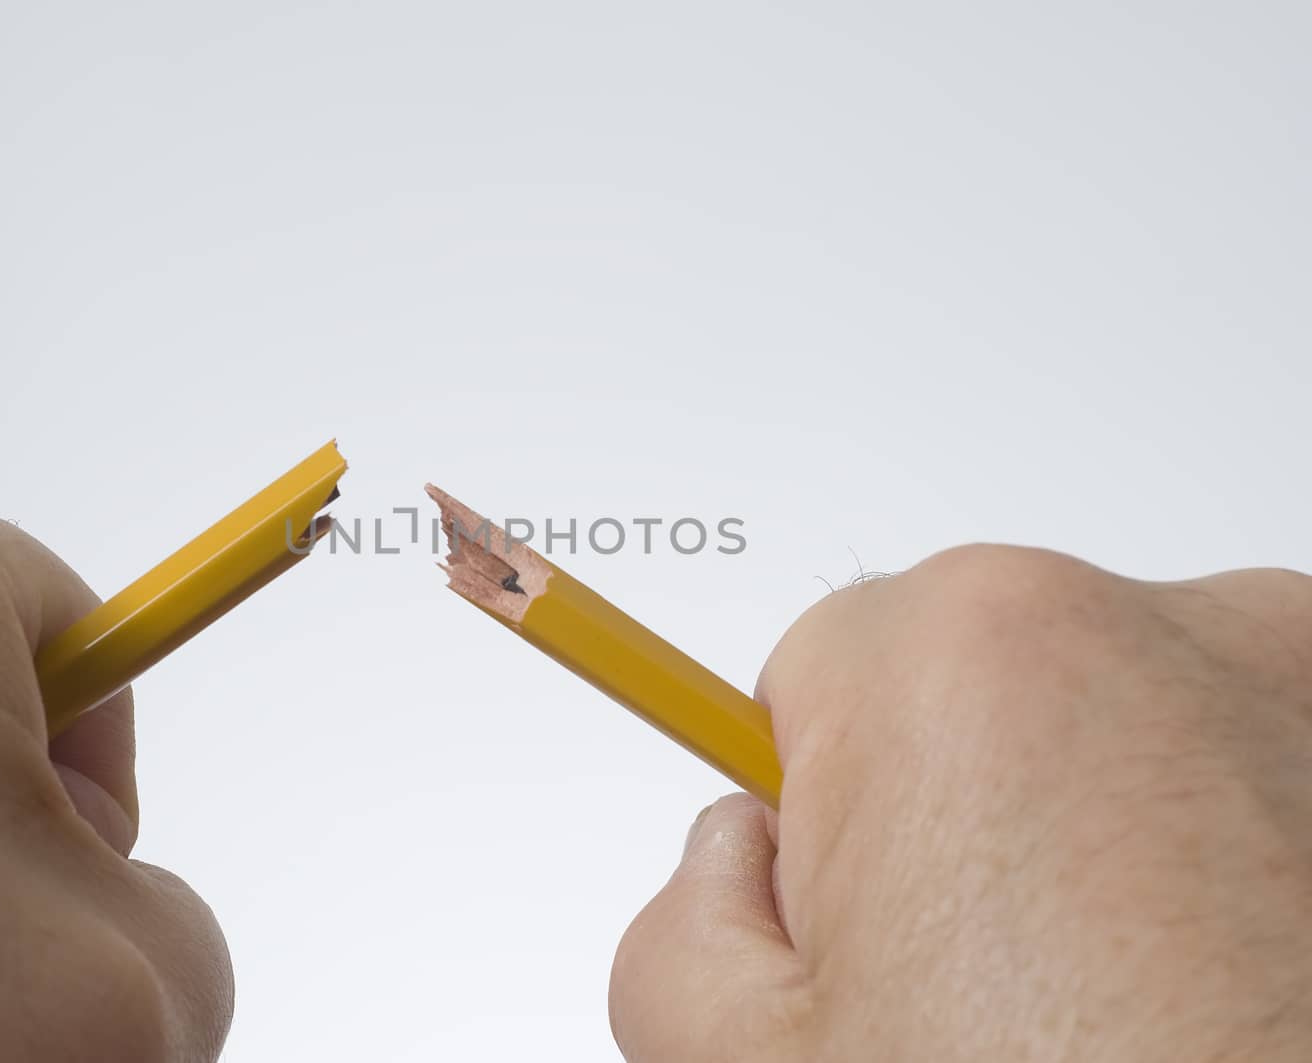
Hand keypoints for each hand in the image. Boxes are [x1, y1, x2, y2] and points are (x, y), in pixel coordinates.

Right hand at [611, 546, 1311, 1060]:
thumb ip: (681, 933)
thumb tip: (728, 867)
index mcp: (958, 659)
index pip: (815, 674)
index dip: (823, 815)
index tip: (860, 898)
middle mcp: (1142, 626)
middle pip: (972, 691)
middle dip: (962, 817)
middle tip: (1000, 995)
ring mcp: (1289, 679)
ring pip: (1115, 722)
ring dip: (1103, 831)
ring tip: (1135, 1002)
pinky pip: (1244, 757)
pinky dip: (1229, 847)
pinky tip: (1222, 974)